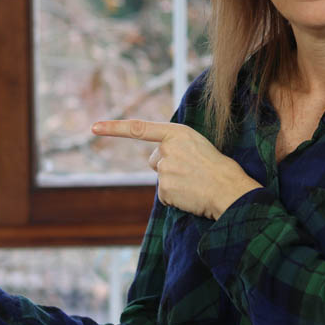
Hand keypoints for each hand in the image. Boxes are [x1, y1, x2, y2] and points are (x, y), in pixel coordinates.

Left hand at [92, 119, 259, 218]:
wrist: (231, 189)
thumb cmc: (219, 167)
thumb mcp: (197, 145)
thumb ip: (175, 146)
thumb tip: (156, 161)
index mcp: (177, 133)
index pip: (139, 128)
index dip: (114, 128)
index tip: (94, 127)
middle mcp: (166, 149)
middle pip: (154, 160)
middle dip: (167, 166)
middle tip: (192, 171)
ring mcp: (164, 170)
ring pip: (162, 178)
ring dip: (175, 182)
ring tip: (196, 183)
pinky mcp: (164, 189)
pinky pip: (165, 195)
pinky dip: (176, 197)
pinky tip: (192, 195)